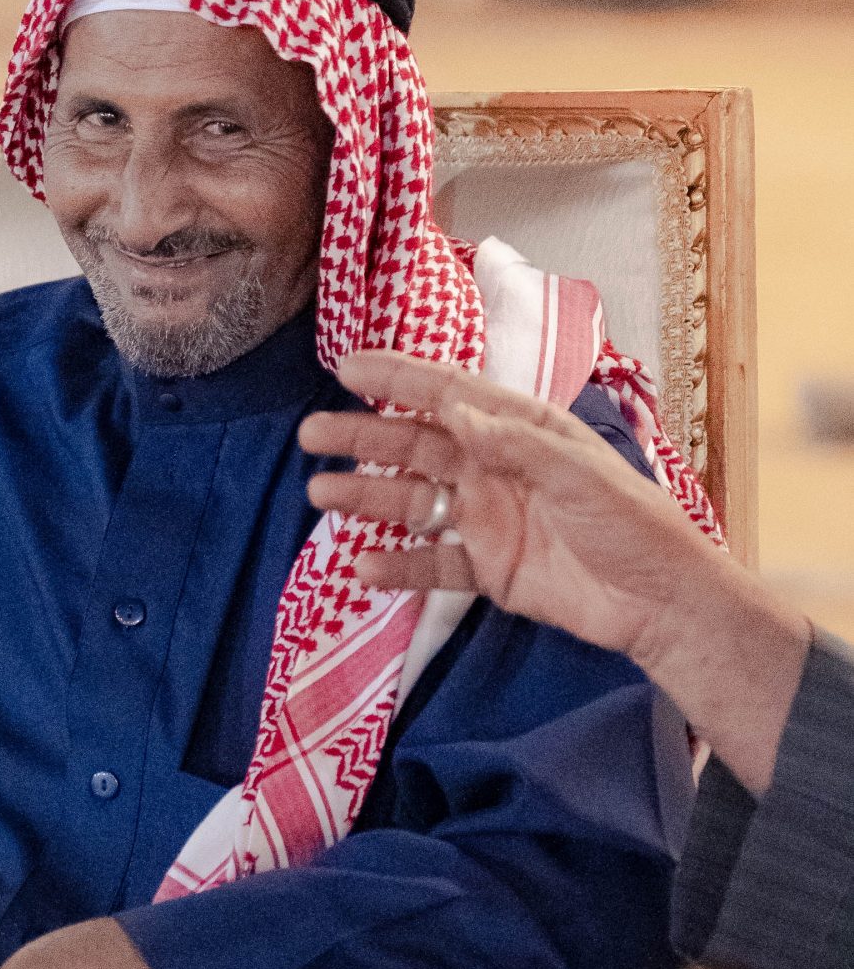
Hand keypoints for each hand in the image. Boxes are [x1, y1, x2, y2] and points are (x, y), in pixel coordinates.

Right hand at [300, 350, 809, 793]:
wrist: (657, 602)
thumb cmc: (631, 524)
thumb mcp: (578, 473)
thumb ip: (514, 443)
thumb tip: (455, 413)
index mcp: (521, 431)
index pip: (450, 394)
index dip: (399, 377)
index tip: (347, 366)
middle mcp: (495, 468)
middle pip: (417, 445)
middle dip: (364, 435)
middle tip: (312, 434)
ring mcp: (487, 519)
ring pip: (413, 501)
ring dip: (367, 496)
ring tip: (320, 494)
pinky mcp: (487, 570)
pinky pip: (431, 563)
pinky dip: (396, 566)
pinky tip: (362, 569)